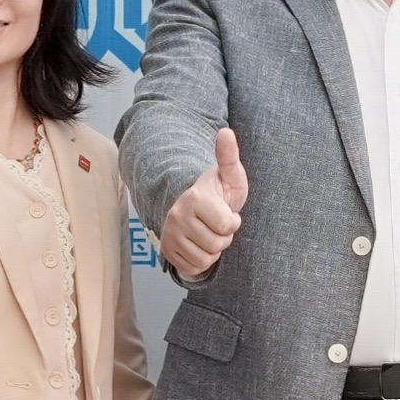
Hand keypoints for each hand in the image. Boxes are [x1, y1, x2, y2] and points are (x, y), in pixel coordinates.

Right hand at [161, 127, 248, 280]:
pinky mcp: (167, 251)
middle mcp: (177, 215)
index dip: (233, 222)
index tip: (227, 211)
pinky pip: (194, 268)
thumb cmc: (220, 193)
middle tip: (217, 224)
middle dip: (224, 237)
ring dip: (214, 249)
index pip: (227, 225)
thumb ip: (229, 156)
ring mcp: (169, 234)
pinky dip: (202, 260)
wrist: (197, 208)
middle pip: (217, 244)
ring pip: (206, 258)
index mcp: (194, 197)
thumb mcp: (231, 176)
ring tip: (209, 233)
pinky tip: (199, 245)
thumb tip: (226, 132)